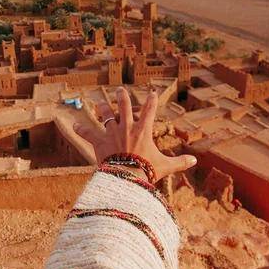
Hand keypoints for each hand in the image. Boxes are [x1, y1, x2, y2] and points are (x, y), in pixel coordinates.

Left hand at [73, 87, 196, 181]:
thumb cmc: (147, 172)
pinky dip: (81, 130)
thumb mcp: (165, 166)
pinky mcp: (100, 142)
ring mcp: (112, 133)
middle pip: (125, 106)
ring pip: (106, 115)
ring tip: (100, 102)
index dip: (152, 100)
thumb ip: (180, 162)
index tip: (153, 92)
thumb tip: (194, 161)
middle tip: (120, 90)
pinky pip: (88, 133)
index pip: (150, 110)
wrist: (127, 179)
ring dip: (103, 108)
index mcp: (143, 131)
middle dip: (122, 96)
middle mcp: (127, 127)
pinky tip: (74, 125)